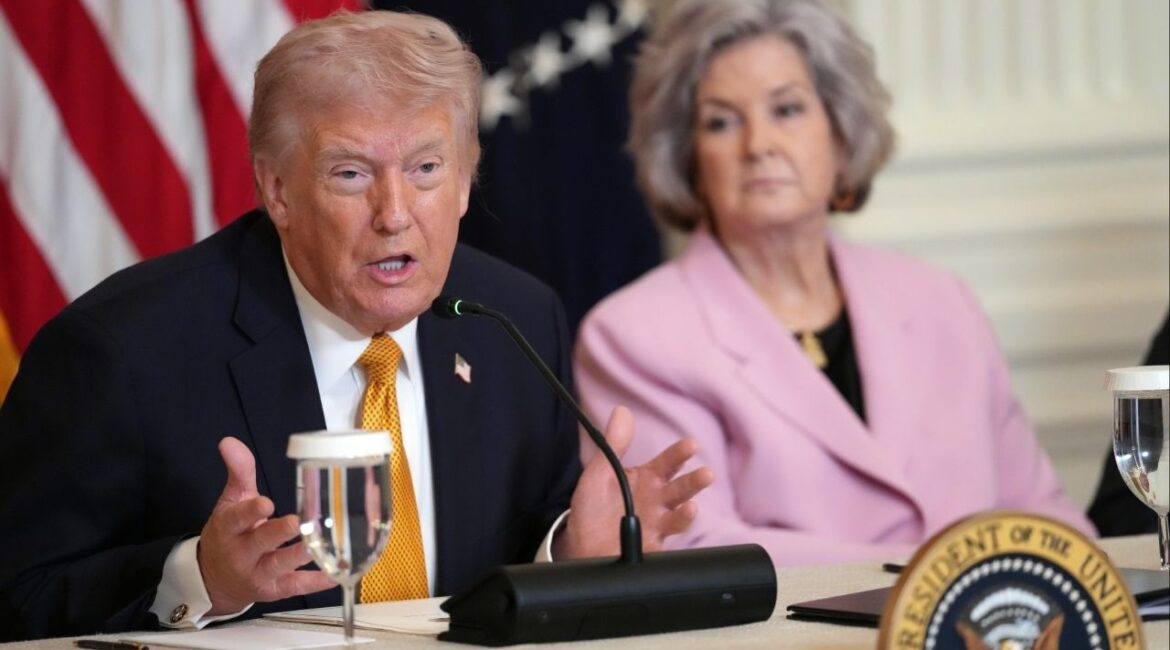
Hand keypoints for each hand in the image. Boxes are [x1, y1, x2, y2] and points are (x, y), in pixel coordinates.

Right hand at [198, 437, 334, 614]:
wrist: (214, 579)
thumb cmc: (230, 533)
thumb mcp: (230, 501)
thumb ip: (238, 471)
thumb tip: (229, 441)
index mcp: (229, 528)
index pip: (236, 519)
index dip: (251, 511)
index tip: (266, 503)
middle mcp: (241, 552)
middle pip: (261, 542)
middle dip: (278, 533)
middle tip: (297, 522)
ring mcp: (258, 573)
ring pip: (279, 565)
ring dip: (299, 556)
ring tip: (320, 546)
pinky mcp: (273, 589)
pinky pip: (294, 586)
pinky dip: (315, 582)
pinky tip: (334, 574)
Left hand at [555, 406, 713, 558]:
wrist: (581, 545)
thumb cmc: (594, 507)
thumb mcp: (599, 472)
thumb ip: (613, 444)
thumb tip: (621, 411)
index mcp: (648, 479)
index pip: (669, 463)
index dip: (680, 454)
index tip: (692, 445)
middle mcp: (657, 501)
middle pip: (681, 489)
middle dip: (694, 482)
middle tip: (707, 474)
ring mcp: (656, 525)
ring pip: (679, 517)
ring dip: (688, 513)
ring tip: (691, 506)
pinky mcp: (649, 547)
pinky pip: (663, 545)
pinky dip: (666, 543)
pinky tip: (666, 538)